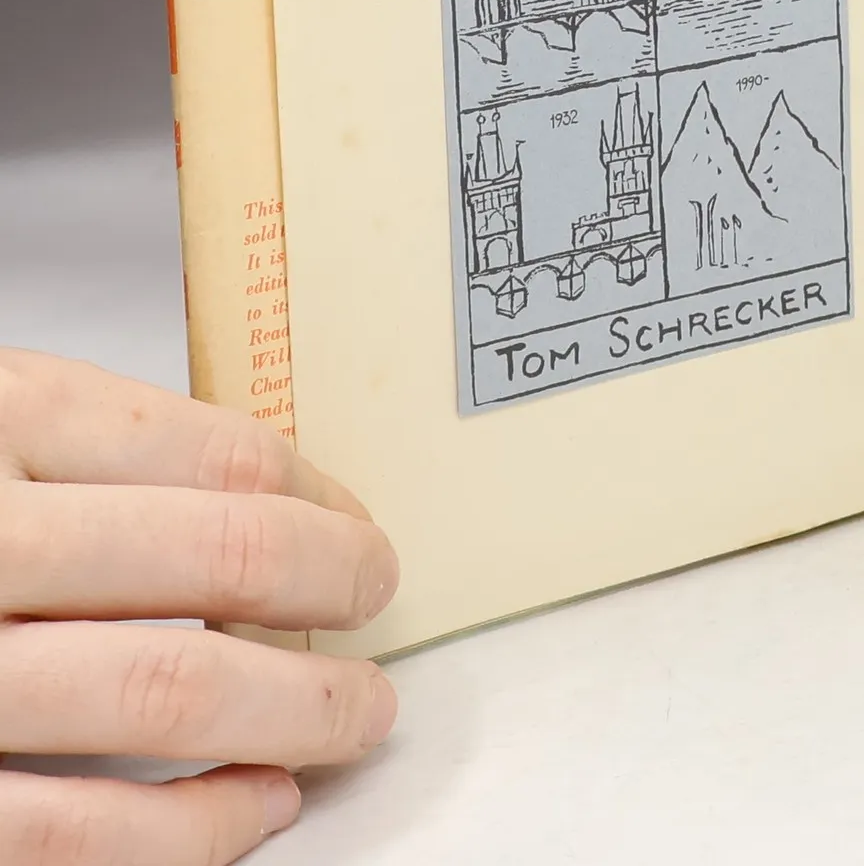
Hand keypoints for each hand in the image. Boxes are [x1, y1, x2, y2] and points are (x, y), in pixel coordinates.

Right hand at [0, 350, 398, 863]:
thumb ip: (82, 449)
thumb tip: (256, 499)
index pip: (214, 450)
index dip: (317, 491)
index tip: (354, 521)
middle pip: (222, 560)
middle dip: (336, 588)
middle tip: (379, 599)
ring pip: (172, 697)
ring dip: (300, 712)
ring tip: (357, 716)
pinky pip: (71, 838)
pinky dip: (190, 836)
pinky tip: (253, 814)